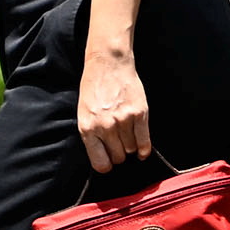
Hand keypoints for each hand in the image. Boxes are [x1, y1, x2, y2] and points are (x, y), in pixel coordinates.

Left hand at [77, 49, 152, 171]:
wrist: (108, 64)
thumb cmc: (93, 88)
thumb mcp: (84, 113)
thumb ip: (92, 135)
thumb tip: (104, 156)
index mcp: (88, 129)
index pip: (101, 163)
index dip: (106, 164)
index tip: (109, 161)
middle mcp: (105, 127)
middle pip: (118, 157)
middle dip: (119, 153)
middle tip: (119, 144)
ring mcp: (123, 121)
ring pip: (131, 150)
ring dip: (131, 146)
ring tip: (127, 136)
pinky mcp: (139, 114)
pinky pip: (144, 142)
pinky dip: (144, 149)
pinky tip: (142, 150)